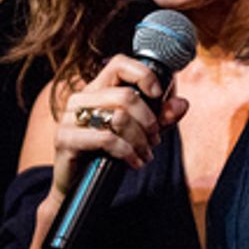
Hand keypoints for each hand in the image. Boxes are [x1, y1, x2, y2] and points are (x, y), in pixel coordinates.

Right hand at [50, 55, 188, 198]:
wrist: (77, 185)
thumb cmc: (106, 153)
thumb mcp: (139, 133)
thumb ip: (160, 117)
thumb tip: (182, 104)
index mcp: (97, 89)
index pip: (119, 64)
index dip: (143, 75)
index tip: (158, 94)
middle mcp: (81, 98)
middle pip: (126, 96)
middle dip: (149, 120)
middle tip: (155, 139)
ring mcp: (69, 117)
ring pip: (118, 117)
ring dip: (140, 140)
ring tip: (146, 153)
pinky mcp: (65, 138)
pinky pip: (106, 139)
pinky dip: (127, 152)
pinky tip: (134, 162)